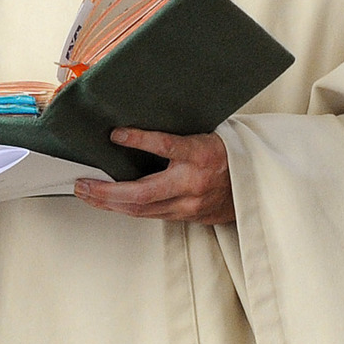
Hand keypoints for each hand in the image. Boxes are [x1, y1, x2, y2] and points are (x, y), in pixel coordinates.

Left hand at [74, 128, 233, 224]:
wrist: (261, 184)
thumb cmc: (228, 153)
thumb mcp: (207, 134)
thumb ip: (178, 137)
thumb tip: (136, 127)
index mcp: (202, 154)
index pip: (167, 145)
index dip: (140, 140)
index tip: (116, 133)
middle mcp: (195, 182)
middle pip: (143, 193)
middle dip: (106, 191)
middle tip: (82, 184)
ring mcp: (192, 204)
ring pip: (143, 209)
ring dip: (110, 203)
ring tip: (86, 194)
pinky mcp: (190, 216)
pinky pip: (153, 214)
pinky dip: (128, 208)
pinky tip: (109, 202)